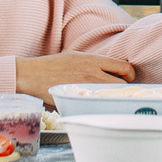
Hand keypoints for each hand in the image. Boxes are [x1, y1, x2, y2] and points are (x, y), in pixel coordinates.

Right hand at [15, 53, 137, 100]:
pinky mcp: (78, 98)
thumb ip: (94, 62)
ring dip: (112, 97)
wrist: (33, 75)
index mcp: (93, 60)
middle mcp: (92, 72)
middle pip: (122, 83)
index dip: (129, 74)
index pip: (123, 66)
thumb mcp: (76, 56)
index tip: (126, 78)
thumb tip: (110, 70)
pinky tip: (96, 106)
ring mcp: (86, 87)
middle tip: (119, 92)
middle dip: (124, 88)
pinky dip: (99, 105)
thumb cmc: (54, 65)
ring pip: (111, 94)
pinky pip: (96, 104)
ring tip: (107, 99)